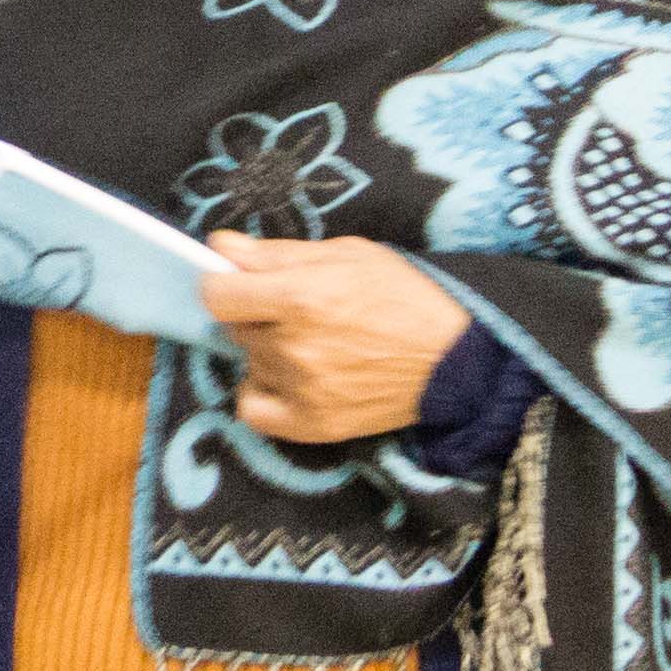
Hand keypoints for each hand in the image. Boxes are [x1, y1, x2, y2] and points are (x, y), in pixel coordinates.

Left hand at [200, 234, 471, 444]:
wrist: (453, 359)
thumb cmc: (404, 296)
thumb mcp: (347, 254)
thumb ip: (277, 253)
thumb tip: (220, 245)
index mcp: (300, 297)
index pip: (217, 296)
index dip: (225, 284)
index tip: (241, 284)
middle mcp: (294, 347)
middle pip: (236, 328)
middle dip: (258, 315)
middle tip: (299, 312)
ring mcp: (302, 390)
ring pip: (250, 363)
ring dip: (268, 352)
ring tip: (312, 344)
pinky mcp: (312, 425)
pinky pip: (252, 410)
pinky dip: (262, 393)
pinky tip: (288, 379)